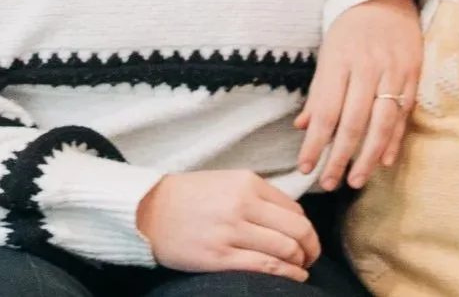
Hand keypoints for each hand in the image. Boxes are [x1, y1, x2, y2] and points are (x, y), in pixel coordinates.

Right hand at [137, 169, 320, 279]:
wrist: (146, 211)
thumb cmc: (186, 198)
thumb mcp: (224, 182)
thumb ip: (256, 195)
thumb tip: (290, 218)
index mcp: (246, 183)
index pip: (294, 209)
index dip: (306, 228)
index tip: (305, 240)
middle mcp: (243, 204)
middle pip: (298, 229)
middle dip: (311, 247)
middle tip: (310, 256)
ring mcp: (231, 231)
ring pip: (287, 249)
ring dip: (301, 262)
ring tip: (300, 268)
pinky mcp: (220, 256)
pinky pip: (267, 266)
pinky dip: (288, 274)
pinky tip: (293, 277)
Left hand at [295, 0, 422, 190]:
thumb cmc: (350, 29)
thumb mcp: (328, 53)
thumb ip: (318, 92)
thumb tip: (302, 127)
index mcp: (339, 61)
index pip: (326, 110)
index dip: (315, 143)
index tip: (305, 168)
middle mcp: (367, 67)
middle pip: (353, 121)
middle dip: (340, 157)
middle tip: (329, 183)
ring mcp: (393, 71)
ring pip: (381, 122)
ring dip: (367, 156)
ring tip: (356, 181)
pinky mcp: (414, 74)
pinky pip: (403, 114)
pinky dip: (394, 140)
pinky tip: (383, 161)